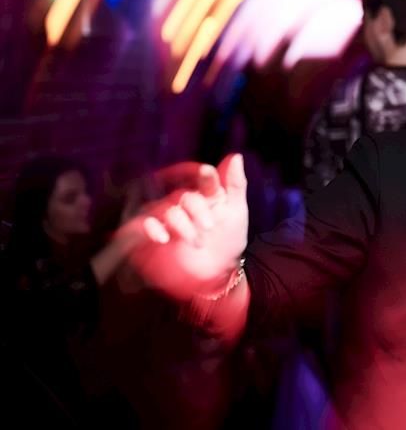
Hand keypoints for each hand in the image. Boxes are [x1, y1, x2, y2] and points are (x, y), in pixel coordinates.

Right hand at [129, 154, 248, 300]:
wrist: (215, 277)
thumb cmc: (227, 243)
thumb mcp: (236, 213)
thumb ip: (236, 185)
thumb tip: (236, 156)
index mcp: (204, 194)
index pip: (201, 177)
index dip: (202, 174)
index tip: (207, 174)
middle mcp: (183, 203)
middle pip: (183, 195)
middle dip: (197, 208)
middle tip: (209, 227)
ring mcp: (166, 219)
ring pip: (165, 209)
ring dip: (180, 223)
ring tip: (197, 241)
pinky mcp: (150, 236)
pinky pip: (142, 225)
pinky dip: (149, 228)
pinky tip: (163, 237)